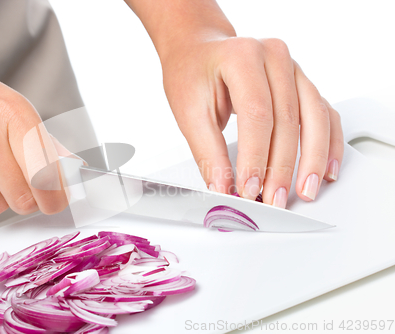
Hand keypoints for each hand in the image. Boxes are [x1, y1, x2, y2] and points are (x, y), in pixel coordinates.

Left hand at [161, 35, 342, 206]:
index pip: (256, 114)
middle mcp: (273, 56)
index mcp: (242, 56)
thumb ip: (208, 153)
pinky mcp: (302, 84)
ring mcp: (293, 69)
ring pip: (315, 117)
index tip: (250, 188)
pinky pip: (325, 114)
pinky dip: (329, 143)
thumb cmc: (191, 74)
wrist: (199, 52)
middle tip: (273, 199)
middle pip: (288, 119)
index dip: (256, 156)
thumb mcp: (189, 112)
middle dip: (282, 167)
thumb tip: (224, 188)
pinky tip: (327, 169)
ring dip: (313, 159)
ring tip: (306, 190)